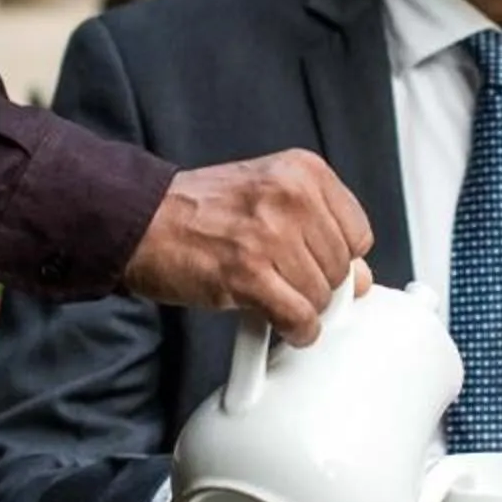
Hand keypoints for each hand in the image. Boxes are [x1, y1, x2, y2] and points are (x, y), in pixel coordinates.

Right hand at [121, 149, 373, 343]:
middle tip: (285, 283)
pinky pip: (299, 317)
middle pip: (341, 268)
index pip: (358, 233)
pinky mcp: (249, 274)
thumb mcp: (268, 199)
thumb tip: (361, 280)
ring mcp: (270, 235)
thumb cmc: (199, 210)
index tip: (315, 263)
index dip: (337, 258)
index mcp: (303, 172)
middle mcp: (291, 197)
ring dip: (300, 308)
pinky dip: (295, 330)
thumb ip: (318, 231)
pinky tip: (279, 323)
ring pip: (321, 296)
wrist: (141, 220)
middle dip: (317, 285)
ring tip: (272, 296)